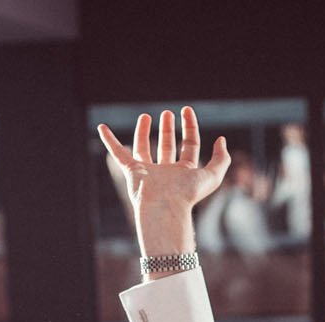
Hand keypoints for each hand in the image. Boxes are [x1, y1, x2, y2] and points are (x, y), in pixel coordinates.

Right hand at [96, 107, 230, 255]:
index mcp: (185, 172)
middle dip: (168, 129)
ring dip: (144, 132)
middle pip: (168, 146)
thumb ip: (221, 159)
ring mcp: (148, 172)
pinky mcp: (132, 172)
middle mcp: (166, 172)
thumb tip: (221, 140)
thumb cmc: (188, 195)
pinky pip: (119, 153)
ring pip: (144, 148)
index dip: (189, 127)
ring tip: (146, 116)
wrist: (164, 208)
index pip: (189, 145)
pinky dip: (109, 141)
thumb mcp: (212, 176)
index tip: (187, 110)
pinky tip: (102, 128)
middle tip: (167, 114)